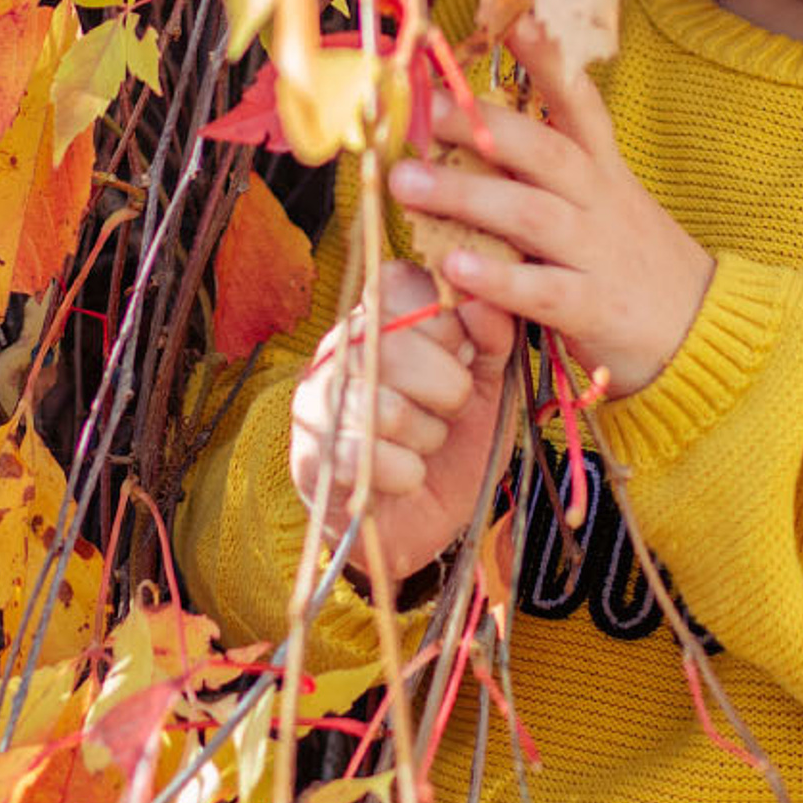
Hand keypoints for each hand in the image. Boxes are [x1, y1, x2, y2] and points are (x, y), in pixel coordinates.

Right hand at [289, 259, 516, 583]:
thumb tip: (485, 298)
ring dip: (427, 437)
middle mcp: (337, 348)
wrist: (428, 519)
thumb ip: (492, 334)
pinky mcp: (310, 457)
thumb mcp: (487, 381)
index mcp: (377, 315)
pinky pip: (371, 461)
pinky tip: (404, 476)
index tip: (463, 354)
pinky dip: (406, 476)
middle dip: (448, 388)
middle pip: (395, 344)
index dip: (448, 323)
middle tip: (451, 409)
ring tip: (424, 443)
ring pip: (387, 409)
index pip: (401, 283)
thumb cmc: (456, 439)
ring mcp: (316, 401)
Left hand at [389, 13, 713, 398]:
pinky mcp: (597, 309)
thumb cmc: (633, 263)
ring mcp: (600, 253)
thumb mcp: (604, 202)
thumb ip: (546, 172)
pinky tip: (455, 269)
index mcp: (601, 169)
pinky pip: (544, 291)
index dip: (545, 56)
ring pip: (533, 215)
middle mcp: (601, 201)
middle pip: (542, 150)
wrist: (707, 331)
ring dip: (467, 196)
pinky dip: (499, 280)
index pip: (576, 100)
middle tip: (420, 110)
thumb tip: (473, 129)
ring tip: (408, 184)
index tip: (510, 12)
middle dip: (479, 127)